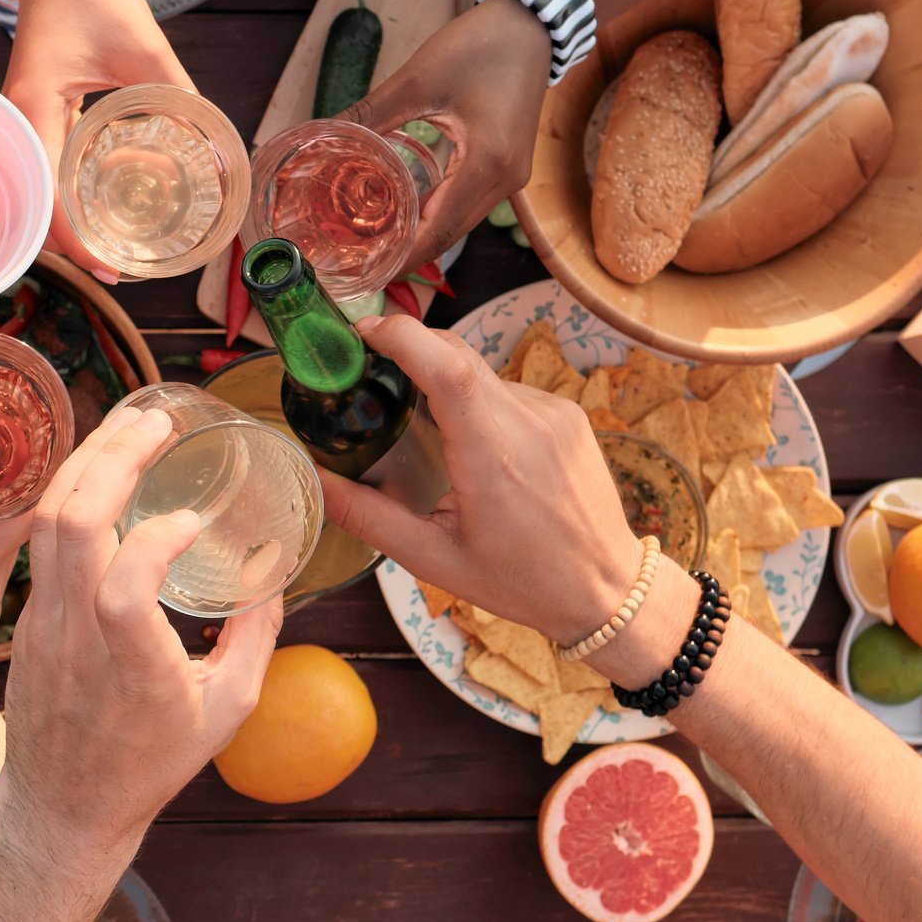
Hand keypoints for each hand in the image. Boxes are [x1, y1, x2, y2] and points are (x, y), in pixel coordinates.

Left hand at [0, 405, 283, 845]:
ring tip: (127, 424)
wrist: (63, 805)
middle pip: (71, 527)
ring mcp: (42, 624)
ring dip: (85, 461)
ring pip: (44, 522)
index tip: (193, 521)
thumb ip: (255, 639)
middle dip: (111, 458)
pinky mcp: (28, 617)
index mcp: (131, 670)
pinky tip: (101, 467)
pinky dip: (69, 491)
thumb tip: (274, 574)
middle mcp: (77, 640)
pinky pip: (39, 538)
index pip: (123, 589)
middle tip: (155, 420)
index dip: (156, 541)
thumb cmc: (149, 765)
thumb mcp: (225, 712)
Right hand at [4, 0, 190, 282]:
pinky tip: (99, 207)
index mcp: (32, 112)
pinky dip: (68, 195)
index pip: (47, 198)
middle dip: (71, 246)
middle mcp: (19, 123)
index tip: (111, 267)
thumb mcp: (145, 49)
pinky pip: (47, 166)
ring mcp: (24, 120)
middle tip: (117, 270)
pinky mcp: (37, 114)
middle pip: (34, 207)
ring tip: (111, 251)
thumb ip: (179, 95)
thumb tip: (216, 146)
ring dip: (68, 225)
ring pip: (38, 191)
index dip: (77, 242)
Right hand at [316, 314, 638, 642]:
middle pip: (456, 354)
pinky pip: (508, 390)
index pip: (446, 365)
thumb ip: (368, 516)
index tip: (363, 332)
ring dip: (447, 388)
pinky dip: (480, 405)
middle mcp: (528, 422)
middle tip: (371, 374)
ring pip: (481, 373)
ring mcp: (554, 413)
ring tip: (430, 437)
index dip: (402, 335)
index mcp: (493, 456)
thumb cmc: (522, 581)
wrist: (606, 589)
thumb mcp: (434, 558)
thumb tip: (314, 481)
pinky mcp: (568, 414)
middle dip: (410, 352)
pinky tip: (477, 451)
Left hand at [342, 0, 550, 264]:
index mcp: (486, 163)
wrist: (533, 24)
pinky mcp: (510, 165)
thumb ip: (371, 114)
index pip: (438, 231)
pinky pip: (471, 203)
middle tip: (364, 262)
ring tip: (380, 243)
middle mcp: (505, 180)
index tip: (369, 273)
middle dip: (409, 253)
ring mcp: (512, 175)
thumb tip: (323, 134)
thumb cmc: (480, 45)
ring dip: (425, 235)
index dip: (404, 258)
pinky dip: (440, 213)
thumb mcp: (418, 78)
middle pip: (451, 234)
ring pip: (462, 222)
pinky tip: (410, 211)